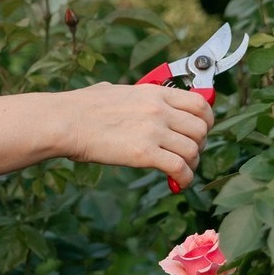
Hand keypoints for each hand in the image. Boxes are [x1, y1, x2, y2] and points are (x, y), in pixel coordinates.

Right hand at [56, 82, 213, 188]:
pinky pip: (179, 168)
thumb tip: (133, 97)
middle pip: (201, 128)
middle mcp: (160, 109)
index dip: (206, 120)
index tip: (201, 131)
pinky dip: (184, 179)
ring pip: (193, 150)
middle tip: (188, 155)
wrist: (67, 121)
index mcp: (155, 92)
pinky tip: (177, 183)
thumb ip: (135, 96)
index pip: (199, 102)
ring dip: (192, 164)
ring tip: (182, 172)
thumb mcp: (116, 91)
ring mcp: (154, 130)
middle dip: (199, 145)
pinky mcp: (145, 153)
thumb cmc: (83, 107)